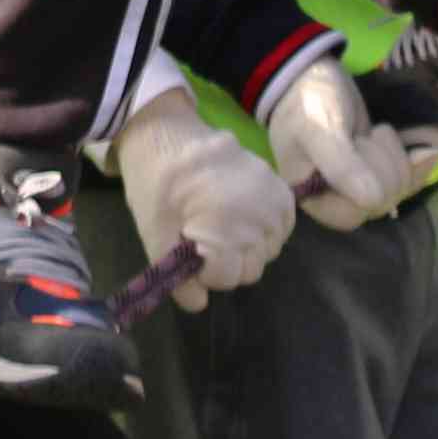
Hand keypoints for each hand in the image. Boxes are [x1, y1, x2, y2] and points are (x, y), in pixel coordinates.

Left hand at [107, 82, 295, 307]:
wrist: (166, 133)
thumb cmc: (154, 183)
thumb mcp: (155, 234)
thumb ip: (177, 277)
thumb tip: (199, 305)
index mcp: (226, 223)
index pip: (227, 277)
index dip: (204, 271)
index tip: (188, 250)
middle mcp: (259, 212)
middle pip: (251, 268)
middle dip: (226, 263)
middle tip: (202, 239)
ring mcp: (273, 197)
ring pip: (269, 251)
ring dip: (247, 249)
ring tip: (220, 227)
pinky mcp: (281, 186)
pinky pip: (283, 228)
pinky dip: (266, 232)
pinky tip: (242, 221)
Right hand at [257, 47, 437, 229]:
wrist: (312, 75)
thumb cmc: (307, 101)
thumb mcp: (319, 130)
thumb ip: (341, 167)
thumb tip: (373, 201)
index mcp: (312, 197)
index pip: (353, 213)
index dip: (368, 182)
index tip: (358, 144)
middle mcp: (333, 199)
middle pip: (379, 204)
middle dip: (383, 166)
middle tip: (363, 136)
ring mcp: (357, 186)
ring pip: (396, 192)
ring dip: (398, 160)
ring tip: (376, 132)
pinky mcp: (375, 170)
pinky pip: (405, 180)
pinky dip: (417, 164)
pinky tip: (429, 151)